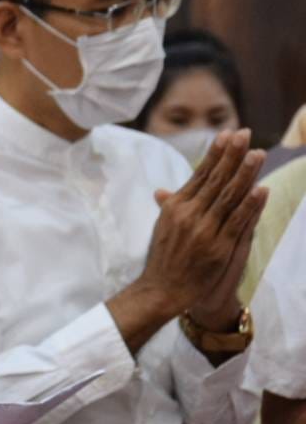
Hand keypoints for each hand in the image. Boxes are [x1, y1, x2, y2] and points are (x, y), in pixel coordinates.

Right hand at [134, 129, 267, 322]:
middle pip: (216, 179)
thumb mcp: (162, 227)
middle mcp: (189, 213)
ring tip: (257, 154)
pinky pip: (237, 221)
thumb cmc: (164, 257)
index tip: (228, 134)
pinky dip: (250, 205)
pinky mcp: (218, 246)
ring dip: (245, 173)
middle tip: (245, 134)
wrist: (162, 289)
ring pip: (228, 196)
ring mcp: (204, 230)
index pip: (200, 173)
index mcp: (176, 206)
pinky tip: (261, 189)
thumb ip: (169, 206)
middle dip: (232, 155)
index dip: (216, 153)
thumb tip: (163, 191)